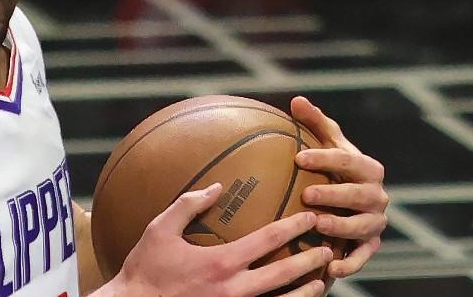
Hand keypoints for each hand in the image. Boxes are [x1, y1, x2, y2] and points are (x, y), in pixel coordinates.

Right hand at [106, 184, 331, 296]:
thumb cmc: (145, 267)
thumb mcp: (160, 229)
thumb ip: (189, 204)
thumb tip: (217, 187)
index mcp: (221, 262)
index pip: (268, 241)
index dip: (293, 228)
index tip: (310, 218)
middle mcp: (234, 288)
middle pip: (284, 275)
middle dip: (309, 261)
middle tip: (328, 250)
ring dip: (304, 292)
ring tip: (321, 282)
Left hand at [292, 96, 388, 277]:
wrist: (347, 201)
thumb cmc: (332, 167)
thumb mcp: (326, 144)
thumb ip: (314, 123)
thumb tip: (297, 100)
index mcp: (367, 167)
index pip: (348, 160)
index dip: (325, 158)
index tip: (298, 157)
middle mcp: (377, 195)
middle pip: (360, 194)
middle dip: (336, 194)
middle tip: (307, 194)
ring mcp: (375, 221)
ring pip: (364, 225)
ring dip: (342, 226)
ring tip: (317, 224)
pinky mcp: (370, 245)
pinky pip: (363, 256)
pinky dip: (350, 264)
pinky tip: (331, 268)